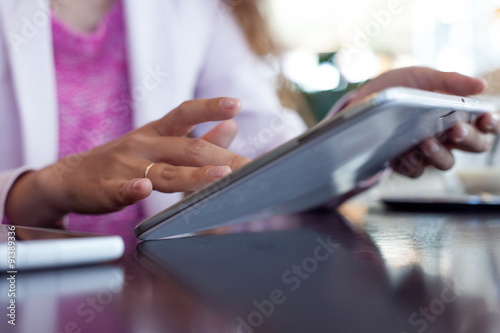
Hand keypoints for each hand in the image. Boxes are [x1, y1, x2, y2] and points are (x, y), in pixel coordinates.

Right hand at [5, 98, 250, 226]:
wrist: (72, 176)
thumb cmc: (125, 160)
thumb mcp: (159, 143)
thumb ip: (198, 139)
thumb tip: (232, 126)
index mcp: (157, 131)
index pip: (185, 113)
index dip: (210, 107)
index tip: (235, 104)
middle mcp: (144, 144)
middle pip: (186, 149)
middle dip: (221, 158)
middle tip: (249, 167)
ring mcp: (125, 165)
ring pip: (163, 171)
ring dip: (193, 174)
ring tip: (220, 175)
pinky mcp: (107, 188)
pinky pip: (121, 188)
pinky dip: (133, 189)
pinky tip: (143, 188)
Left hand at [349, 67, 499, 176]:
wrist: (362, 99)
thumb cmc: (398, 87)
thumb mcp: (421, 77)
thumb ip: (449, 81)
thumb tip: (481, 85)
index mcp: (458, 113)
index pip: (486, 124)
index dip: (491, 123)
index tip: (486, 119)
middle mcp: (447, 135)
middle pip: (473, 146)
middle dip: (468, 138)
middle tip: (455, 130)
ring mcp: (428, 151)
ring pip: (446, 163)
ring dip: (439, 154)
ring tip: (426, 142)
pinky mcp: (406, 162)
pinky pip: (416, 171)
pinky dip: (413, 164)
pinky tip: (405, 155)